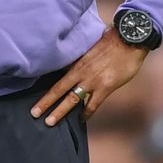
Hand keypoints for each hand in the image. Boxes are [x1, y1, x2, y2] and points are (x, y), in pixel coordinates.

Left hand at [31, 27, 148, 125]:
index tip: (37, 97)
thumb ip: (81, 59)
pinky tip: (82, 118)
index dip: (46, 90)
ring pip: (72, 99)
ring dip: (61, 111)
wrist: (128, 40)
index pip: (57, 79)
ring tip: (50, 122)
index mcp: (77, 62)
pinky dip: (87, 112)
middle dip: (46, 103)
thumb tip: (73, 64)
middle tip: (34, 114)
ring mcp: (93, 81)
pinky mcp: (106, 87)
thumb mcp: (90, 47)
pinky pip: (94, 104)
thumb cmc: (111, 40)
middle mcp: (81, 73)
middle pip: (59, 90)